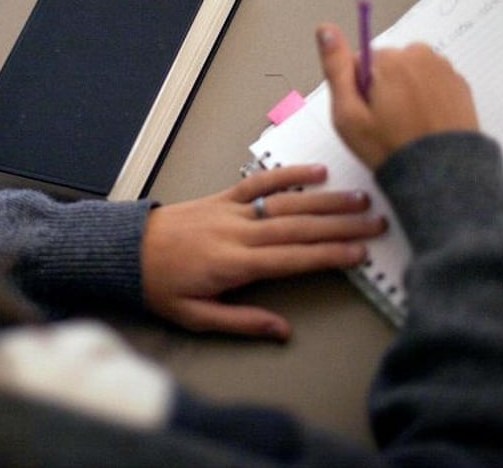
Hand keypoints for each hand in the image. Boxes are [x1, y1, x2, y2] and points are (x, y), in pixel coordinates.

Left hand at [141, 164, 385, 340]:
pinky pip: (259, 182)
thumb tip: (281, 331)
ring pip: (286, 202)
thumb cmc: (160, 285)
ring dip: (325, 199)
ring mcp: (231, 210)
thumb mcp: (195, 317)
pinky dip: (287, 174)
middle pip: (299, 227)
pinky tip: (315, 171)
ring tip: (359, 197)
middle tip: (376, 221)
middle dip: (341, 224)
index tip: (359, 252)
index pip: (293, 258)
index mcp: (234, 264)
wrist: (126, 250)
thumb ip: (241, 322)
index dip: (329, 254)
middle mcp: (238, 232)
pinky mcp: (223, 196)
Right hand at [316, 23, 478, 169]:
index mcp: (390, 59)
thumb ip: (335, 67)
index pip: (359, 62)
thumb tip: (325, 29)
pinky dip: (427, 98)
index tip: (366, 113)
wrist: (439, 174)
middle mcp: (420, 55)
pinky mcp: (460, 84)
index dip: (357, 90)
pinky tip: (424, 123)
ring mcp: (443, 68)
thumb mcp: (348, 113)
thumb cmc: (389, 147)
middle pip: (387, 65)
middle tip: (384, 123)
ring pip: (410, 73)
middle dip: (382, 88)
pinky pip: (432, 83)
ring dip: (405, 92)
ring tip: (406, 125)